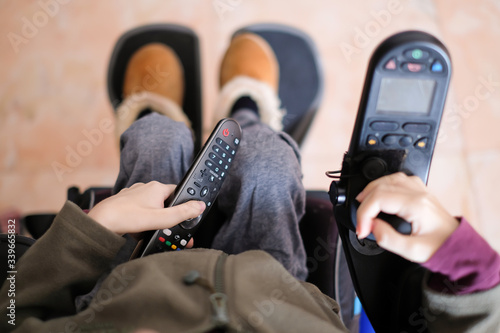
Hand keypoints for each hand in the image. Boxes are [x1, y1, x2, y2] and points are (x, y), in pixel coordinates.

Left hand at [88, 181, 204, 235]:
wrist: (100, 223)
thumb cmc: (127, 218)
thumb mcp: (161, 219)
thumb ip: (183, 213)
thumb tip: (199, 206)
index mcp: (157, 187)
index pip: (178, 193)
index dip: (183, 206)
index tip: (185, 217)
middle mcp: (145, 187)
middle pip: (165, 203)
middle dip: (167, 218)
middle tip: (167, 230)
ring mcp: (134, 195)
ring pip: (152, 208)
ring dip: (154, 221)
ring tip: (150, 232)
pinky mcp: (125, 203)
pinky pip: (139, 212)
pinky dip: (142, 222)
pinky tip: (139, 231)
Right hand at [355, 173, 458, 262]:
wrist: (458, 247)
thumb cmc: (440, 248)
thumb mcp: (412, 252)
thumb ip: (388, 239)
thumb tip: (371, 226)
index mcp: (416, 205)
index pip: (379, 199)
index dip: (364, 214)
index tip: (362, 229)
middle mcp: (418, 194)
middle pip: (380, 186)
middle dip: (364, 204)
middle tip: (362, 223)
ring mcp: (420, 190)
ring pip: (389, 178)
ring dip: (371, 190)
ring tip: (363, 204)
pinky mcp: (420, 192)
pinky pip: (398, 179)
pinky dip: (384, 185)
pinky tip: (380, 194)